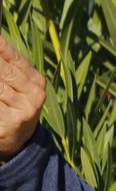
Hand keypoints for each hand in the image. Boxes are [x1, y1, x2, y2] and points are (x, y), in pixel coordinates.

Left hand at [0, 37, 45, 160]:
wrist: (20, 143)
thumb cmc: (13, 108)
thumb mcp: (19, 87)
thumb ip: (9, 66)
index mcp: (36, 81)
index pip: (13, 57)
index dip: (0, 46)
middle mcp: (34, 94)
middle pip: (2, 70)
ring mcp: (24, 109)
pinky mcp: (10, 123)